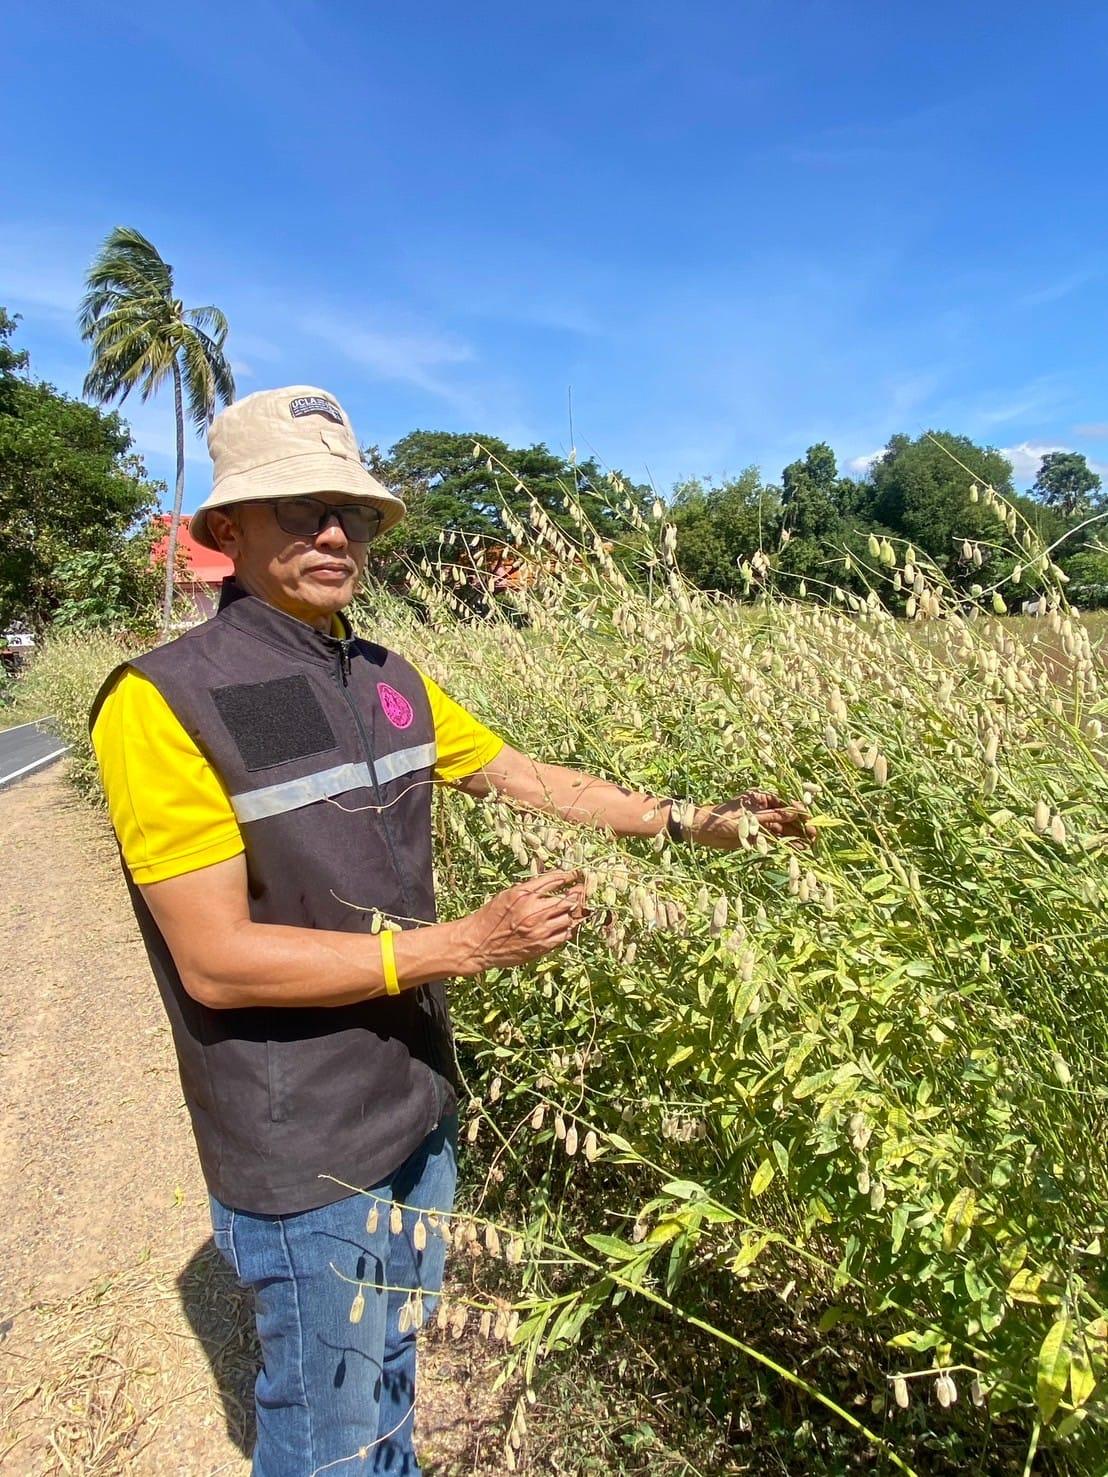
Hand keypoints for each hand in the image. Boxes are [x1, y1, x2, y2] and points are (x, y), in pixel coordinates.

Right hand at [458, 869, 586, 972]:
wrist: (478, 944)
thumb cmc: (490, 917)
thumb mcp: (507, 895)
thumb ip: (530, 889)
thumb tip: (553, 881)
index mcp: (523, 895)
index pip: (554, 880)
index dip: (569, 876)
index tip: (576, 875)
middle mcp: (533, 911)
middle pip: (568, 900)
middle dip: (578, 894)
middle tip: (582, 890)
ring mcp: (539, 930)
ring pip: (569, 918)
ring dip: (573, 912)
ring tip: (575, 908)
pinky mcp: (541, 946)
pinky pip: (564, 935)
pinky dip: (568, 928)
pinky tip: (565, 924)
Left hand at [690, 792, 815, 848]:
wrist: (703, 831)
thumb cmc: (723, 818)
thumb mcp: (749, 817)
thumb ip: (772, 817)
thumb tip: (793, 814)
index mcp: (762, 797)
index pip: (785, 804)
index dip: (799, 812)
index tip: (810, 821)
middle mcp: (764, 809)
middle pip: (787, 817)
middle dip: (802, 826)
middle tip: (814, 836)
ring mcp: (762, 823)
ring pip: (784, 829)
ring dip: (796, 837)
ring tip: (810, 846)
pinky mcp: (758, 836)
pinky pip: (776, 839)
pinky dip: (786, 844)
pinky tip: (798, 849)